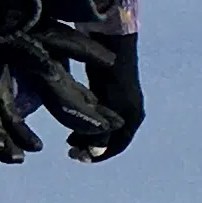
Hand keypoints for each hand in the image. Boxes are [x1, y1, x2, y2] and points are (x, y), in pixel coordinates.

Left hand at [61, 32, 141, 161]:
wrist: (113, 45)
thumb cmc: (110, 75)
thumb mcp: (106, 107)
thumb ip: (101, 130)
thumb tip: (95, 153)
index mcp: (132, 117)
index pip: (117, 146)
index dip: (98, 155)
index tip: (79, 158)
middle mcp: (130, 112)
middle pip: (110, 138)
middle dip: (90, 146)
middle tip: (70, 150)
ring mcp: (122, 102)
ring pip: (104, 127)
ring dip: (88, 135)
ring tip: (69, 139)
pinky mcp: (111, 92)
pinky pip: (101, 116)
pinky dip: (89, 123)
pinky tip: (74, 122)